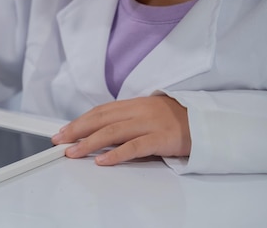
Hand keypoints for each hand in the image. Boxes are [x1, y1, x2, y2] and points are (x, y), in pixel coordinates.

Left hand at [51, 95, 190, 164]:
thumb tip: (99, 133)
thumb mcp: (147, 114)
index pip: (100, 111)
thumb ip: (126, 121)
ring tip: (73, 152)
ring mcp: (150, 124)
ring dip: (89, 143)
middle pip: (101, 119)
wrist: (207, 122)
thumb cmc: (176, 120)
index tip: (63, 131)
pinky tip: (102, 161)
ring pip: (113, 132)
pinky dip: (116, 154)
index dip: (79, 121)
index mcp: (134, 104)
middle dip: (77, 130)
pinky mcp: (161, 138)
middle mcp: (139, 111)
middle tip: (60, 140)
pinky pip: (134, 147)